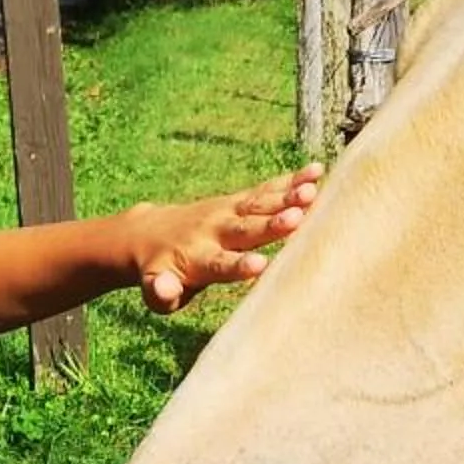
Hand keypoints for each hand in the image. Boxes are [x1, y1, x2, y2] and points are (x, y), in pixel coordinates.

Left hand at [132, 164, 319, 312]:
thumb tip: (164, 289)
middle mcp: (214, 231)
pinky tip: (316, 172)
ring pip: (259, 204)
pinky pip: (265, 190)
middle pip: (246, 229)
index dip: (239, 265)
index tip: (259, 265)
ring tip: (312, 191)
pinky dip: (290, 180)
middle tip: (296, 218)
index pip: (219, 263)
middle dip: (271, 225)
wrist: (147, 233)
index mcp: (196, 259)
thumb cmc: (160, 272)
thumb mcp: (153, 289)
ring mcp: (227, 212)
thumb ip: (160, 292)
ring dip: (286, 197)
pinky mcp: (237, 201)